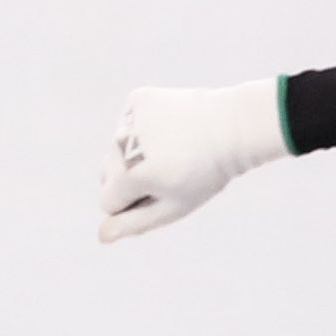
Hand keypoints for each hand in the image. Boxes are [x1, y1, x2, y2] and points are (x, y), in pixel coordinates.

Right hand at [97, 80, 287, 241]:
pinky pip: (127, 124)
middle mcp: (122, 143)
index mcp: (130, 174)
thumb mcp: (172, 207)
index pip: (107, 202)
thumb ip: (134, 224)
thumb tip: (102, 236)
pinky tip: (169, 127)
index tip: (163, 192)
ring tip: (172, 147)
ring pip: (116, 149)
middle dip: (131, 178)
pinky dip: (143, 129)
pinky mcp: (137, 99)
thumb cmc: (206, 173)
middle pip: (106, 175)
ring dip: (136, 153)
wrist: (234, 126)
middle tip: (169, 169)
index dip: (134, 204)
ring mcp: (128, 118)